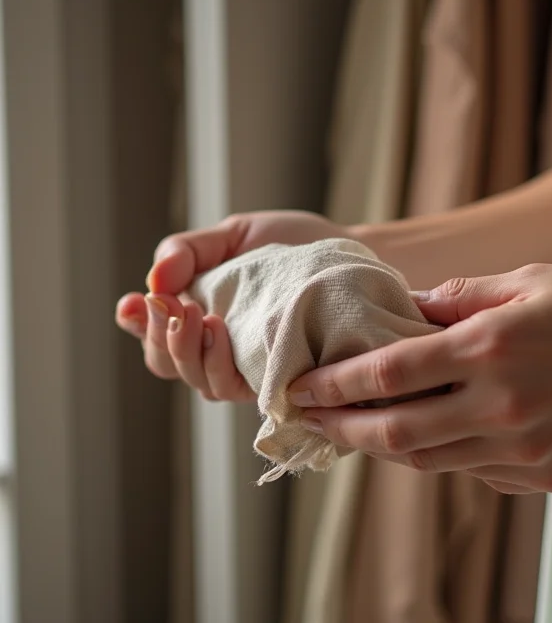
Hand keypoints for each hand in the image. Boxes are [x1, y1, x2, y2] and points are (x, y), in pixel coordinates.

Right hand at [115, 211, 348, 399]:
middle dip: (162, 336)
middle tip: (175, 306)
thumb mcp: (234, 236)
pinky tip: (223, 335)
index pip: (154, 333)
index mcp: (199, 314)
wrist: (346, 250)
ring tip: (200, 317)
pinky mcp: (276, 378)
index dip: (136, 324)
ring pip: (199, 380)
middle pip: (168, 362)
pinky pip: (236, 386)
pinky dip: (220, 366)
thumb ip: (188, 251)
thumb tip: (154, 280)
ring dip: (190, 352)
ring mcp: (247, 367)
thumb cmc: (290, 244)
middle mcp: (218, 348)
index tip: (133, 302)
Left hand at [288, 264, 551, 493]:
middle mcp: (503, 406)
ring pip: (432, 461)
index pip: (390, 373)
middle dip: (342, 429)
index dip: (336, 384)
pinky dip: (443, 457)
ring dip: (385, 448)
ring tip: (356, 431)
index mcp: (493, 348)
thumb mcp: (530, 280)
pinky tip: (429, 439)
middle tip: (305, 422)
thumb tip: (411, 311)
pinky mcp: (551, 476)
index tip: (299, 389)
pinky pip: (477, 472)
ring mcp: (527, 448)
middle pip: (397, 432)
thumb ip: (462, 298)